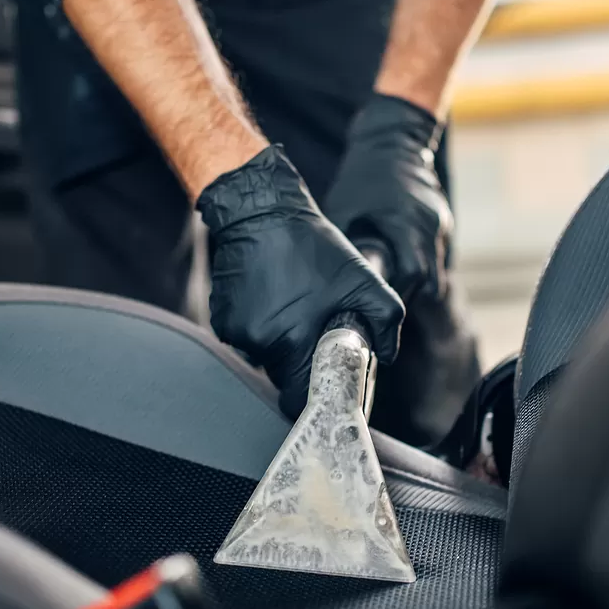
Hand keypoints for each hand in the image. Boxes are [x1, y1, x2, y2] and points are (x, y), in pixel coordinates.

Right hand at [198, 146, 404, 417]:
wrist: (260, 211)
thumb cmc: (312, 245)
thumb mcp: (362, 278)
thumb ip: (386, 321)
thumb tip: (387, 355)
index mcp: (292, 339)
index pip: (298, 397)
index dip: (314, 395)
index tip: (324, 383)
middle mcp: (259, 342)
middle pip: (282, 377)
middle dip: (300, 362)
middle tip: (315, 330)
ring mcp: (235, 331)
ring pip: (265, 356)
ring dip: (280, 342)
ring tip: (293, 304)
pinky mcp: (221, 319)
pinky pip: (246, 337)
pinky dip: (260, 326)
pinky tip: (270, 297)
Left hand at [321, 93, 453, 299]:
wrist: (392, 139)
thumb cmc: (361, 176)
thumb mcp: (342, 210)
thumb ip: (341, 246)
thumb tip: (326, 282)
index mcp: (406, 224)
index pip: (413, 275)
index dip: (398, 295)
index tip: (380, 308)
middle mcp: (429, 225)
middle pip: (431, 279)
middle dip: (410, 295)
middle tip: (387, 304)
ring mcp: (439, 221)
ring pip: (435, 266)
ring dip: (416, 278)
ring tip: (391, 282)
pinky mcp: (442, 217)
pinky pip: (435, 249)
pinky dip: (419, 259)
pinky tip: (399, 256)